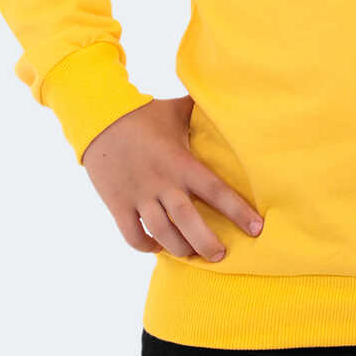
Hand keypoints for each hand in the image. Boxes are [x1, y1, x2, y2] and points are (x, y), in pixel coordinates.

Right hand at [82, 95, 263, 262]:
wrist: (99, 118)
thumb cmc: (143, 114)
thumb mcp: (176, 110)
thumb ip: (201, 111)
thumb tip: (227, 100)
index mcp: (181, 162)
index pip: (215, 190)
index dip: (238, 211)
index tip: (257, 227)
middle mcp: (162, 182)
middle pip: (189, 221)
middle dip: (208, 243)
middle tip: (222, 255)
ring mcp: (138, 196)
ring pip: (162, 233)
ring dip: (180, 249)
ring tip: (193, 254)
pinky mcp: (117, 204)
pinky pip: (133, 235)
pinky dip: (146, 246)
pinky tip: (158, 246)